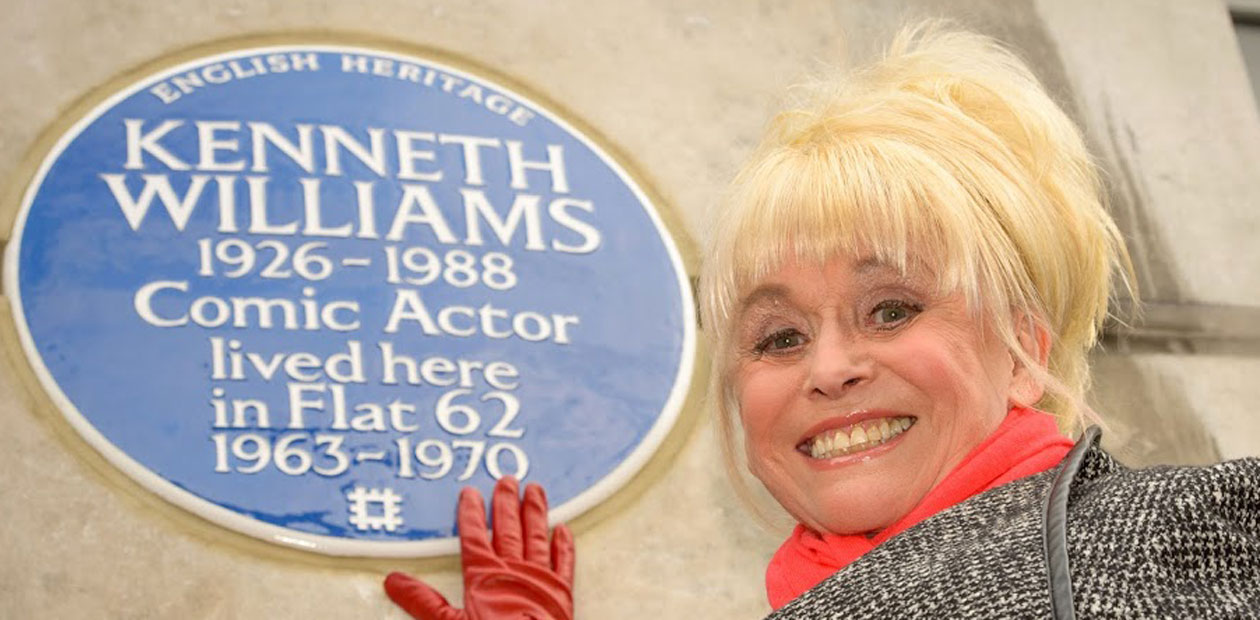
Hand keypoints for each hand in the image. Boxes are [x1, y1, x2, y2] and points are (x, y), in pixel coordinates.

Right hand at [384, 476, 574, 619]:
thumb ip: (423, 602)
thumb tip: (396, 582)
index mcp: (484, 576)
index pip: (475, 536)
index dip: (471, 513)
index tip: (470, 493)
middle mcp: (513, 570)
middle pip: (508, 529)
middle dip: (505, 504)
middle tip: (507, 481)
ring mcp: (540, 579)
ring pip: (537, 537)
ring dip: (535, 513)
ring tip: (535, 490)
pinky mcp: (560, 593)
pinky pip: (564, 562)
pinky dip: (563, 546)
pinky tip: (563, 530)